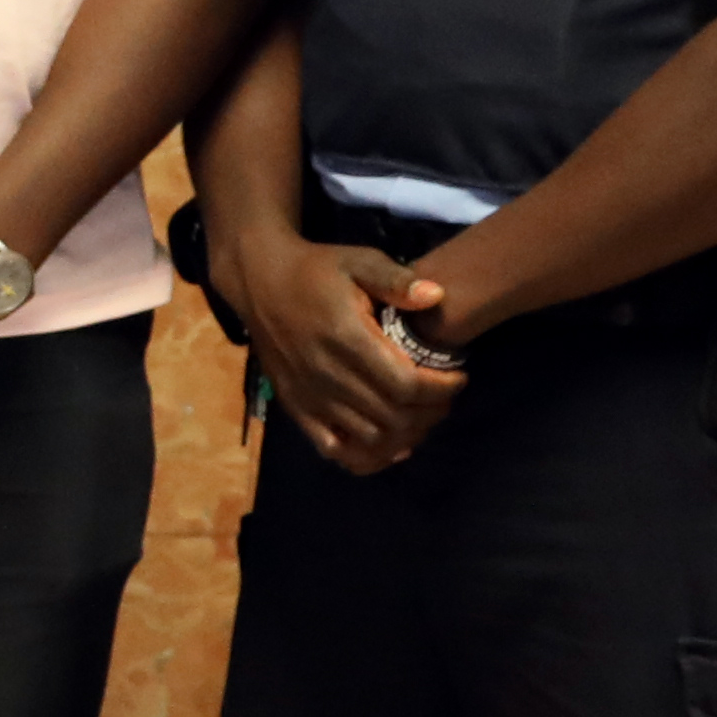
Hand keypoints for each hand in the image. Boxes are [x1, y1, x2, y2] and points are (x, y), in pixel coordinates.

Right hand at [237, 236, 467, 475]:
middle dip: (431, 412)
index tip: (458, 377)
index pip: (405, 384)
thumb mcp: (358, 261)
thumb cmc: (315, 270)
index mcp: (347, 338)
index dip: (441, 389)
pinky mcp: (295, 407)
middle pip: (394, 416)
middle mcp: (328, 375)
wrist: (258, 281)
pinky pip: (333, 448)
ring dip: (404, 434)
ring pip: (370, 437)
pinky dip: (365, 455)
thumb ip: (396, 280)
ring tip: (419, 414)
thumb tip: (437, 296)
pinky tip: (385, 443)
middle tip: (444, 396)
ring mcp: (310, 396)